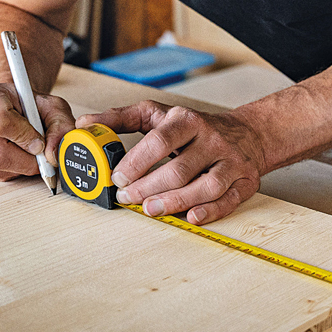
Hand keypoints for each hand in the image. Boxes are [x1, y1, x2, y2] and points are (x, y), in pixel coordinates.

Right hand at [0, 82, 75, 180]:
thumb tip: (51, 155)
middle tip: (38, 157)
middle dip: (25, 161)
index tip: (38, 141)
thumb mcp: (51, 107)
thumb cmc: (26, 105)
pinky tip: (9, 156)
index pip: (0, 124)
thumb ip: (60, 127)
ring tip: (23, 152)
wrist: (5, 105)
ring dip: (16, 168)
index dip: (24, 138)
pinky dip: (4, 171)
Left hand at [78, 101, 267, 223]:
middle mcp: (212, 139)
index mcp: (188, 120)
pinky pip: (229, 200)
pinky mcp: (245, 181)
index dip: (137, 162)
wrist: (247, 132)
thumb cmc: (195, 128)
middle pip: (180, 169)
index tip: (118, 178)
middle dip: (150, 187)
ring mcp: (231, 161)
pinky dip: (210, 212)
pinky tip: (191, 217)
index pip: (160, 140)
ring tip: (151, 210)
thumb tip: (85, 124)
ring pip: (205, 186)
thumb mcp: (158, 115)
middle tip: (127, 198)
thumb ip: (121, 118)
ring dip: (176, 202)